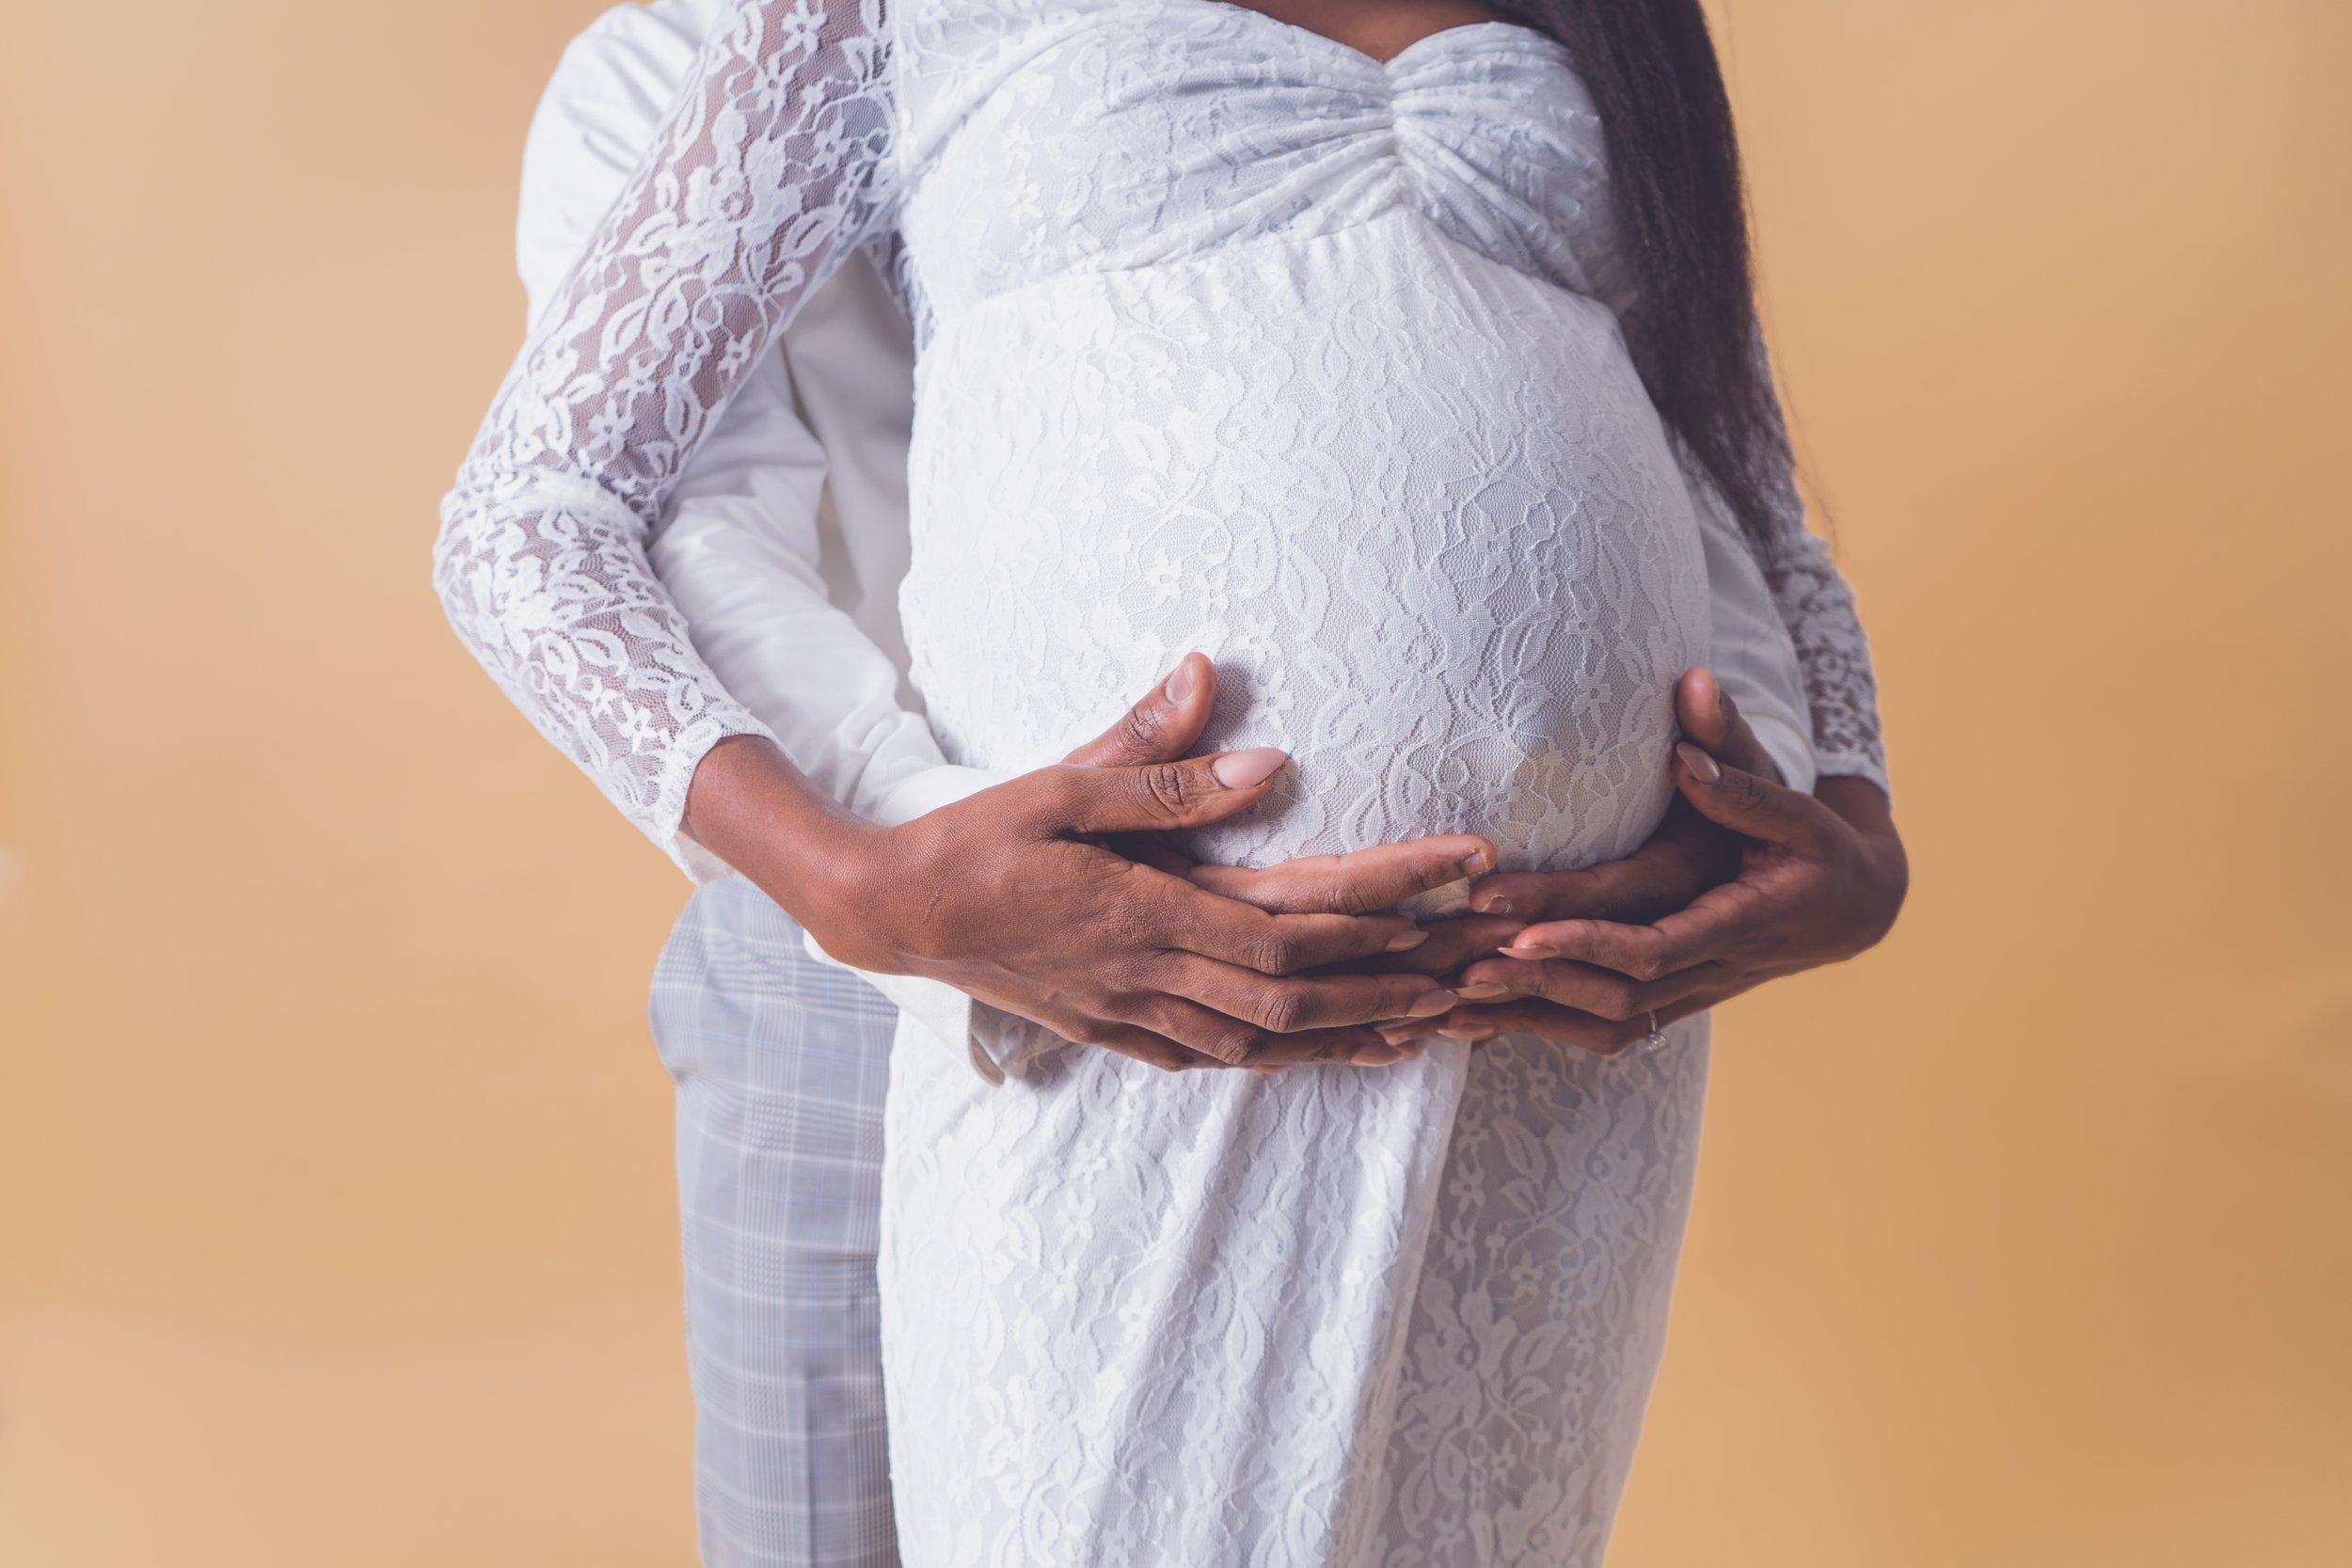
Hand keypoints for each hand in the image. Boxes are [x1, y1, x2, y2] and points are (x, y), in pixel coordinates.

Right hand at [686, 655, 1494, 1071]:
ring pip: (1264, 1041)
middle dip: (1396, 980)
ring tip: (1426, 1021)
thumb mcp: (1059, 784)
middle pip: (1299, 993)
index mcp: (1148, 910)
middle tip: (1479, 967)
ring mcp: (1132, 1014)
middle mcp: (1151, 975)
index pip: (1293, 916)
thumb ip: (1152, 765)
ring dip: (1350, 1031)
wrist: (890, 914)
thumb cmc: (974, 839)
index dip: (1385, 903)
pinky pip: (1214, 1058)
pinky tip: (1317, 1050)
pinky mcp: (1113, 1031)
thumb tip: (1245, 728)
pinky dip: (1279, 1057)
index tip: (1460, 876)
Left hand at [1383, 668, 1907, 1052]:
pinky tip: (1476, 1023)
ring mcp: (1691, 993)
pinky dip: (1540, 1027)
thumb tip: (1692, 693)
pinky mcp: (1671, 1001)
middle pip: (1617, 992)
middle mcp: (1713, 968)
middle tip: (1457, 963)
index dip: (1588, 942)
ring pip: (1606, 1022)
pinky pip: (1604, 1028)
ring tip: (1449, 998)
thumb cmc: (1816, 842)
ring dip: (1528, 1015)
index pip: (1655, 947)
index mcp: (1742, 920)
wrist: (1849, 909)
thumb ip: (1736, 757)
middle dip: (1536, 980)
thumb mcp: (1791, 798)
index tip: (1522, 930)